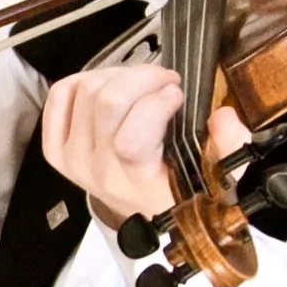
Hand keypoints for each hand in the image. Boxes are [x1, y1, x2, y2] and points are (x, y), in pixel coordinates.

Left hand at [38, 70, 251, 227]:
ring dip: (119, 75)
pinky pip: (60, 95)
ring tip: (142, 84)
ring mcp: (72, 160)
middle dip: (143, 76)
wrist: (142, 211)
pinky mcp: (56, 148)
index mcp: (137, 182)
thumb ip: (231, 149)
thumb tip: (224, 117)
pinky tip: (110, 86)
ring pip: (86, 90)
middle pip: (107, 101)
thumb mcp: (217, 177)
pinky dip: (84, 79)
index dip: (156, 102)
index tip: (178, 93)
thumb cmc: (178, 189)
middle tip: (165, 80)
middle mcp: (99, 171)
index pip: (132, 136)